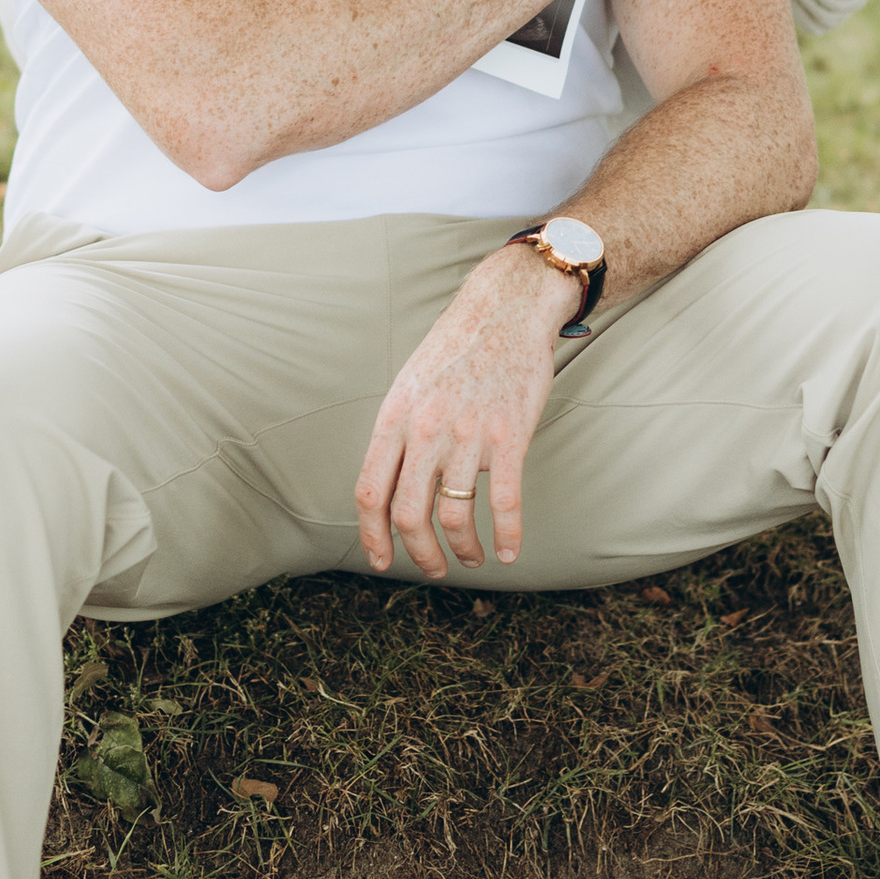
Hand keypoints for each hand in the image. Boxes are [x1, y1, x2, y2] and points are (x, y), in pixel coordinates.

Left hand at [354, 247, 569, 576]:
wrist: (506, 310)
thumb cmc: (456, 349)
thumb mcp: (409, 385)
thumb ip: (397, 433)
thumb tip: (387, 484)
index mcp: (394, 418)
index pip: (369, 492)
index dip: (372, 536)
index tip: (383, 561)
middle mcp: (426, 430)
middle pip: (408, 514)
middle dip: (419, 554)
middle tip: (433, 568)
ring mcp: (468, 435)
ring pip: (455, 517)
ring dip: (463, 551)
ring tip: (472, 559)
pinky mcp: (510, 436)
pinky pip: (506, 503)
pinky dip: (506, 536)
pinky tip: (508, 551)